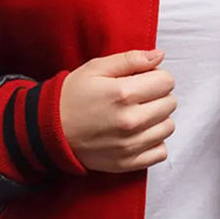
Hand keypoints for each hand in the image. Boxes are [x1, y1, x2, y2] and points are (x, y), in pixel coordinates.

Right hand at [60, 49, 176, 172]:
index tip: (143, 79)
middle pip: (170, 103)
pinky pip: (161, 152)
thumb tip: (159, 55)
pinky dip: (154, 142)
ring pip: (168, 127)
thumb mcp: (96, 68)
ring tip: (138, 114)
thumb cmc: (72, 97)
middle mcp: (131, 121)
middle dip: (158, 95)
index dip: (156, 76)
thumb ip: (130, 59)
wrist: (49, 131)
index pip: (167, 81)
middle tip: (139, 96)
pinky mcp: (128, 163)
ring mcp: (131, 145)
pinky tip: (140, 134)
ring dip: (158, 119)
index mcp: (123, 94)